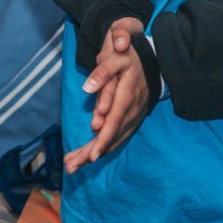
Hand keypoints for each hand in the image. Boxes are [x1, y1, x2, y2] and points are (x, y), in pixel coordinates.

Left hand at [64, 17, 149, 172]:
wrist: (150, 57)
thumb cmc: (128, 55)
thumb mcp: (117, 56)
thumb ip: (102, 72)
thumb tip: (87, 89)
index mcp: (128, 95)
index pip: (114, 122)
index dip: (104, 140)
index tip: (92, 157)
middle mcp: (133, 110)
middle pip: (113, 136)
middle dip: (92, 153)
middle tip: (71, 167)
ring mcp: (135, 116)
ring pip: (115, 139)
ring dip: (94, 153)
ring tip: (73, 165)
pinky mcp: (133, 118)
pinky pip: (119, 136)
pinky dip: (105, 147)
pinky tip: (90, 155)